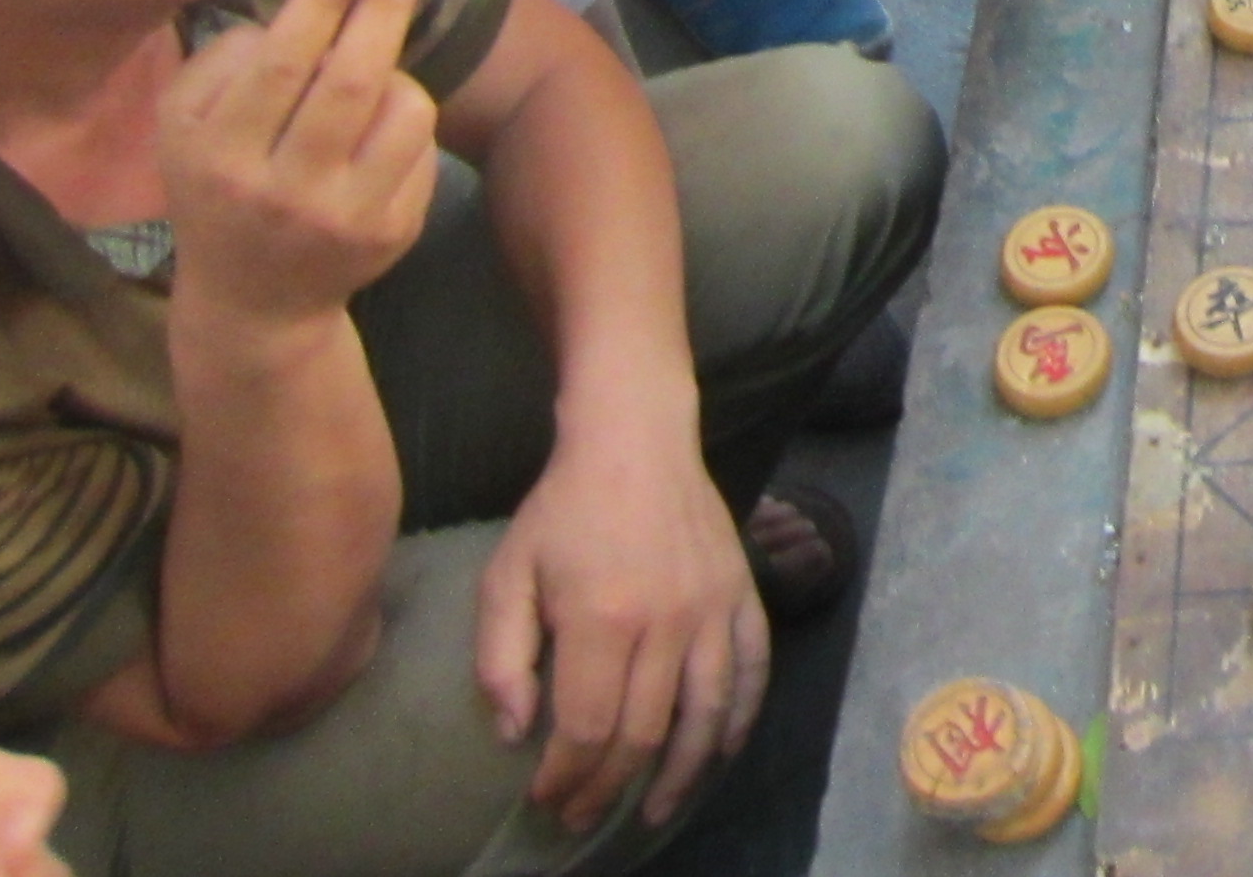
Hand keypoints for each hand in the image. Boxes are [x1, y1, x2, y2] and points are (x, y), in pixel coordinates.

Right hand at [159, 0, 441, 331]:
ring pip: (404, 110)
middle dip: (385, 8)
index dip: (323, 0)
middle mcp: (282, 192)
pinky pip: (422, 147)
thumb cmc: (218, 185)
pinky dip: (406, 120)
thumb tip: (309, 5)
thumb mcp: (186, 126)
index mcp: (219, 157)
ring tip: (373, 71)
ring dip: (398, 71)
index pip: (281, 65)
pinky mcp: (392, 234)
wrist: (254, 301)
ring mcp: (344, 218)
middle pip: (352, 82)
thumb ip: (228, 59)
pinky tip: (376, 130)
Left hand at [474, 415, 767, 834]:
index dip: (565, 776)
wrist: (637, 439)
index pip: (587, 727)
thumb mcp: (506, 574)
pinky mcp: (742, 594)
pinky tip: (718, 752)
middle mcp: (666, 621)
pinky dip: (739, 719)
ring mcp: (713, 608)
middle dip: (609, 787)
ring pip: (705, 715)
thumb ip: (501, 658)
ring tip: (655, 812)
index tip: (544, 799)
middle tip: (582, 814)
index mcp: (602, 618)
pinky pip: (752, 670)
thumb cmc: (563, 509)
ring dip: (680, 776)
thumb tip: (516, 732)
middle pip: (644, 733)